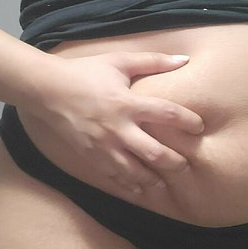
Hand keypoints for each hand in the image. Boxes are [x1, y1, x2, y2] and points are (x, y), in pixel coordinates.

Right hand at [24, 51, 203, 193]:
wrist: (47, 90)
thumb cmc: (85, 72)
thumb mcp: (119, 61)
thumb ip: (153, 61)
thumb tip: (184, 59)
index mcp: (128, 104)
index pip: (168, 114)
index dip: (189, 122)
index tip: (200, 127)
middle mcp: (118, 129)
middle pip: (155, 153)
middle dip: (175, 162)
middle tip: (186, 164)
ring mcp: (104, 147)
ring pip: (135, 172)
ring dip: (154, 179)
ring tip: (165, 181)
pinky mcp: (92, 157)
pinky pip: (114, 177)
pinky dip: (129, 185)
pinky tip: (140, 189)